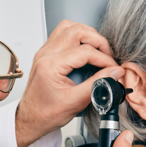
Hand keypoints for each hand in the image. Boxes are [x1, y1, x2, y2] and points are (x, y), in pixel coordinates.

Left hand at [15, 20, 124, 146]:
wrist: (30, 119)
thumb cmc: (46, 114)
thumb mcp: (76, 102)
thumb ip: (98, 84)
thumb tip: (115, 73)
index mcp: (50, 65)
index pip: (85, 51)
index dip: (104, 59)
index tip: (114, 68)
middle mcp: (45, 54)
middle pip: (76, 31)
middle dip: (98, 41)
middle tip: (108, 57)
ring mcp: (44, 52)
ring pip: (68, 27)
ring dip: (87, 35)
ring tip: (98, 51)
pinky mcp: (46, 54)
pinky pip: (62, 34)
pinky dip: (78, 38)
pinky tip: (86, 51)